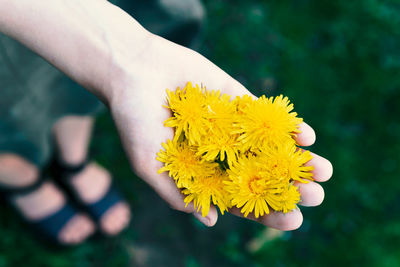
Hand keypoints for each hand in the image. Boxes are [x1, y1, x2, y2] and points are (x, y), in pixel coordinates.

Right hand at [108, 33, 332, 229]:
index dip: (266, 212)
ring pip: (271, 147)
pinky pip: (266, 116)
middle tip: (316, 196)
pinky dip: (287, 126)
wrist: (133, 70)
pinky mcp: (238, 100)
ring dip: (298, 159)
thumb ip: (178, 192)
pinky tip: (307, 137)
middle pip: (262, 175)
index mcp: (204, 172)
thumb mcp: (150, 164)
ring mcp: (232, 127)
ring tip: (325, 171)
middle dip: (290, 186)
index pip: (240, 199)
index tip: (293, 220)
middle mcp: (222, 152)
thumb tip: (212, 221)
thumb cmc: (133, 119)